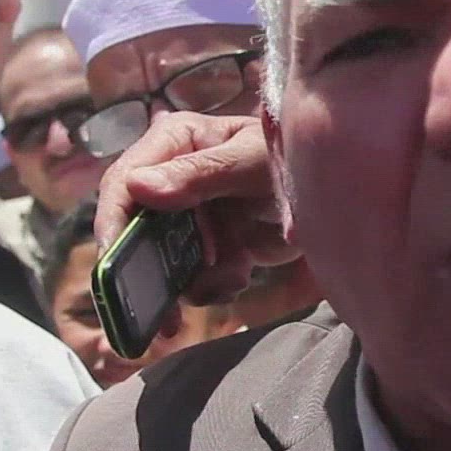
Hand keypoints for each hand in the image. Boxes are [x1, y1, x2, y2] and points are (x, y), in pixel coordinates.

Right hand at [93, 112, 296, 335]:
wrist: (336, 192)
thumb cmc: (292, 156)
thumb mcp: (251, 162)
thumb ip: (199, 174)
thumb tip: (138, 187)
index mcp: (174, 142)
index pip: (125, 183)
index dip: (113, 223)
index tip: (113, 262)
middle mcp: (172, 178)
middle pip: (135, 229)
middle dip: (148, 268)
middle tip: (157, 308)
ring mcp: (189, 215)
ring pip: (163, 260)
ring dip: (192, 279)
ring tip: (230, 276)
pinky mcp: (208, 245)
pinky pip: (192, 277)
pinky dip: (214, 284)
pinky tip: (240, 274)